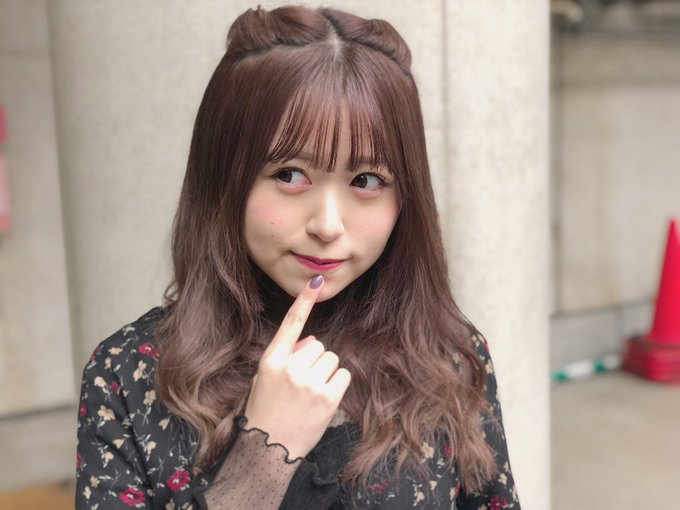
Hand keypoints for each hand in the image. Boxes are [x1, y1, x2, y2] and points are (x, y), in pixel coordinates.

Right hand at [243, 275, 351, 459]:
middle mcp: (290, 367)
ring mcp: (308, 382)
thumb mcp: (265, 380)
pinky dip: (336, 384)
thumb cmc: (265, 412)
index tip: (317, 281)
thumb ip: (286, 357)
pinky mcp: (326, 397)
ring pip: (331, 359)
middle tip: (303, 383)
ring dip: (326, 372)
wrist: (267, 449)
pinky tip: (323, 399)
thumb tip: (312, 340)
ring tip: (311, 394)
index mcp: (272, 360)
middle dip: (315, 361)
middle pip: (318, 345)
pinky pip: (342, 375)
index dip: (304, 300)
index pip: (291, 323)